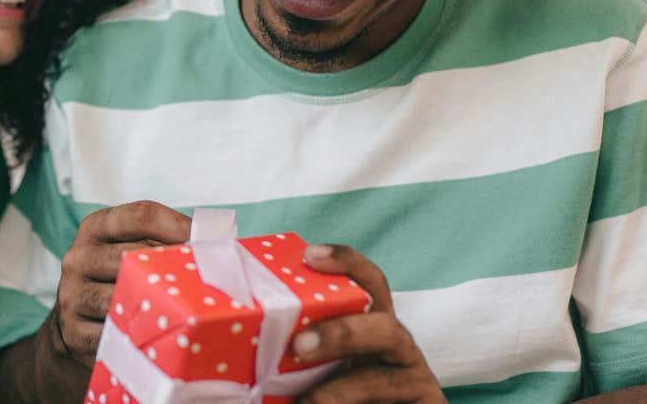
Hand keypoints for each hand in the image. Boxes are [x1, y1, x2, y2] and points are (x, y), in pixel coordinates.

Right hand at [51, 200, 192, 365]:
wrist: (75, 323)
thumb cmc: (115, 280)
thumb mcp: (128, 249)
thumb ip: (161, 240)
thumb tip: (217, 240)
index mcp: (95, 227)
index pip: (141, 215)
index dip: (179, 226)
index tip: (207, 241)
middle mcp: (79, 257)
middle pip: (135, 254)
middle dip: (173, 268)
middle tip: (204, 281)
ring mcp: (73, 295)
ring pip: (126, 295)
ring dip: (159, 303)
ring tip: (185, 309)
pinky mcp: (76, 332)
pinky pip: (118, 331)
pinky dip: (142, 333)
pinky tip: (159, 333)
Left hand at [292, 244, 444, 403]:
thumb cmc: (343, 391)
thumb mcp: (318, 364)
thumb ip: (295, 347)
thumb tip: (232, 336)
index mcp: (371, 327)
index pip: (369, 284)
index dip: (346, 263)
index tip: (310, 255)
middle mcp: (398, 350)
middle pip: (385, 327)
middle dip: (342, 333)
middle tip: (300, 346)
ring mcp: (414, 382)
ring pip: (387, 379)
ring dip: (342, 390)